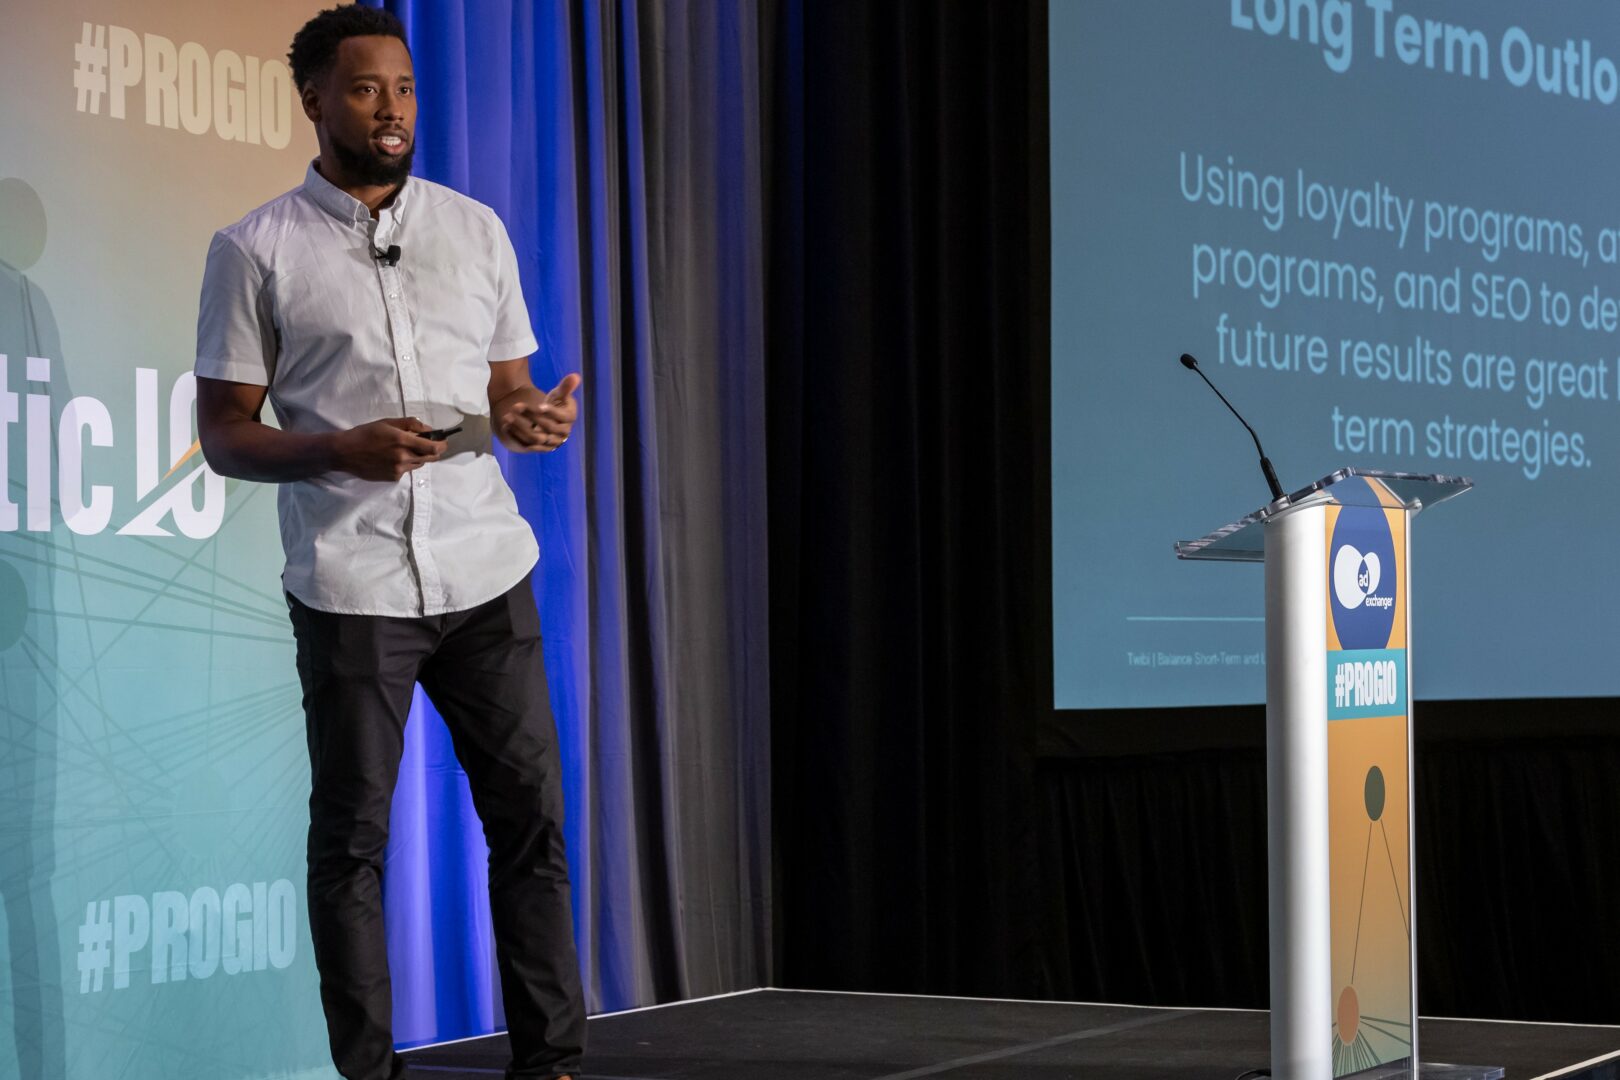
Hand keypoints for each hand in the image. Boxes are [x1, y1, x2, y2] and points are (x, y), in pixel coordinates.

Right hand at [330, 417, 446, 480]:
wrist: (345, 452)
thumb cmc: (366, 433)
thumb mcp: (387, 422)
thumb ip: (410, 424)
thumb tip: (429, 429)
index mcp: (402, 441)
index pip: (433, 448)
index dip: (442, 445)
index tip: (444, 441)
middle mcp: (403, 457)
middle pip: (430, 458)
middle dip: (434, 451)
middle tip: (430, 444)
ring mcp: (398, 470)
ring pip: (419, 464)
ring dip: (418, 456)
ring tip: (405, 448)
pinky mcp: (393, 477)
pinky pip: (407, 470)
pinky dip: (406, 463)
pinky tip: (392, 457)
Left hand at [497, 373, 580, 452]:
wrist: (549, 421)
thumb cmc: (555, 404)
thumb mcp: (560, 394)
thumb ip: (566, 386)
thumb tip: (575, 376)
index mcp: (570, 418)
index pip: (563, 417)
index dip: (551, 411)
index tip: (538, 405)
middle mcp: (563, 433)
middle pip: (548, 426)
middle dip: (532, 416)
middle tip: (515, 406)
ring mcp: (552, 442)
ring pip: (537, 438)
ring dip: (521, 428)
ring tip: (507, 417)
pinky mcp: (540, 448)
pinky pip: (528, 444)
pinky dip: (516, 436)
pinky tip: (506, 427)